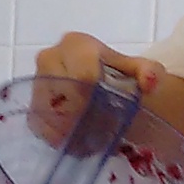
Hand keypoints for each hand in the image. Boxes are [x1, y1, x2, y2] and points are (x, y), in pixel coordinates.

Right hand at [31, 32, 183, 150]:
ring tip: (93, 135)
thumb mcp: (142, 72)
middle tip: (102, 128)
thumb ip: (150, 73)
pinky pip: (40, 126)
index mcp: (75, 44)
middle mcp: (49, 58)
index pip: (82, 77)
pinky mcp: (32, 105)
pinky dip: (60, 137)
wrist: (104, 84)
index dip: (96, 99)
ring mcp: (37, 82)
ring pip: (50, 113)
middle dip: (84, 115)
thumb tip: (149, 82)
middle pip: (64, 95)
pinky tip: (79, 139)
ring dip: (73, 129)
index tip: (109, 112)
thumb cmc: (121, 76)